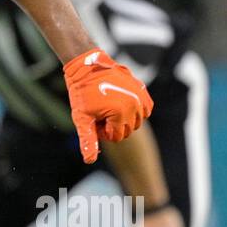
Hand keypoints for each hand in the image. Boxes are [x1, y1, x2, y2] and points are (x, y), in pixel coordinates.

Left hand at [63, 48, 153, 162]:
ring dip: (123, 118)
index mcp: (120, 114)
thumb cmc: (82, 92)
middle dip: (112, 125)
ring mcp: (140, 97)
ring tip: (108, 106)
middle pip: (127, 130)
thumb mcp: (82, 118)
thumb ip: (88, 140)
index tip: (94, 118)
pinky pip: (145, 110)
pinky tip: (121, 103)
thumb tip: (89, 160)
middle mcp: (134, 106)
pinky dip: (135, 111)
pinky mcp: (143, 91)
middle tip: (99, 112)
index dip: (102, 131)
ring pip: (136, 122)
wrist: (88, 66)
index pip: (116, 137)